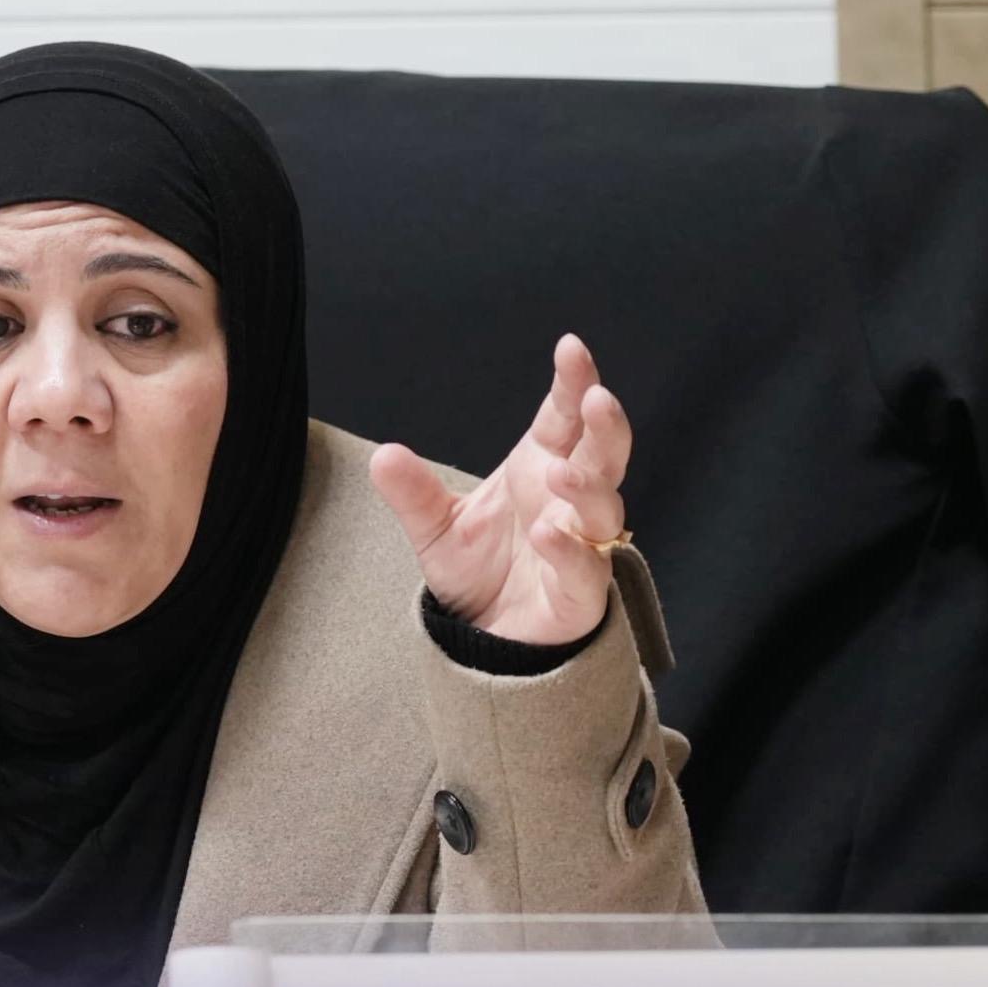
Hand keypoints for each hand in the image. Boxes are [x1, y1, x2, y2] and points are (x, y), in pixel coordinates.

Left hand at [368, 333, 632, 648]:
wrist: (484, 638)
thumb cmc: (476, 570)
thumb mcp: (435, 528)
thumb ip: (414, 494)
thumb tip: (381, 456)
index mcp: (541, 467)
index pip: (566, 417)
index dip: (573, 383)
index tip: (571, 349)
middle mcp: (569, 501)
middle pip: (603, 455)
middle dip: (606, 426)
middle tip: (598, 398)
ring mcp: (583, 546)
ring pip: (602, 509)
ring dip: (587, 487)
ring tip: (559, 473)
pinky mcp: (581, 594)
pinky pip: (585, 568)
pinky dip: (569, 550)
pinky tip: (547, 532)